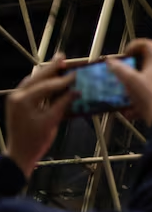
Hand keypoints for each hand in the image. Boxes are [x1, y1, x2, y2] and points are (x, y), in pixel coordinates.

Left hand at [5, 53, 76, 178]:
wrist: (20, 154)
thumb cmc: (35, 141)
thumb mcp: (51, 122)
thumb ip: (62, 104)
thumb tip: (75, 92)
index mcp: (23, 100)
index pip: (46, 86)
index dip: (63, 80)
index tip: (76, 74)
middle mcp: (16, 96)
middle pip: (36, 77)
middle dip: (50, 68)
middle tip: (62, 57)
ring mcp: (15, 98)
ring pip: (32, 80)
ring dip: (45, 73)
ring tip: (58, 63)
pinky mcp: (17, 103)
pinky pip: (30, 88)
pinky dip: (41, 82)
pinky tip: (50, 78)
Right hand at [106, 38, 151, 126]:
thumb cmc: (149, 98)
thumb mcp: (130, 81)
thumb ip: (119, 70)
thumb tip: (111, 61)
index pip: (149, 45)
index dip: (136, 45)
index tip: (125, 54)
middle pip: (145, 66)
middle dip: (129, 72)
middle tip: (120, 77)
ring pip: (145, 85)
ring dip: (131, 90)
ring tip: (122, 98)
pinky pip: (148, 100)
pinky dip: (137, 104)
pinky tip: (128, 114)